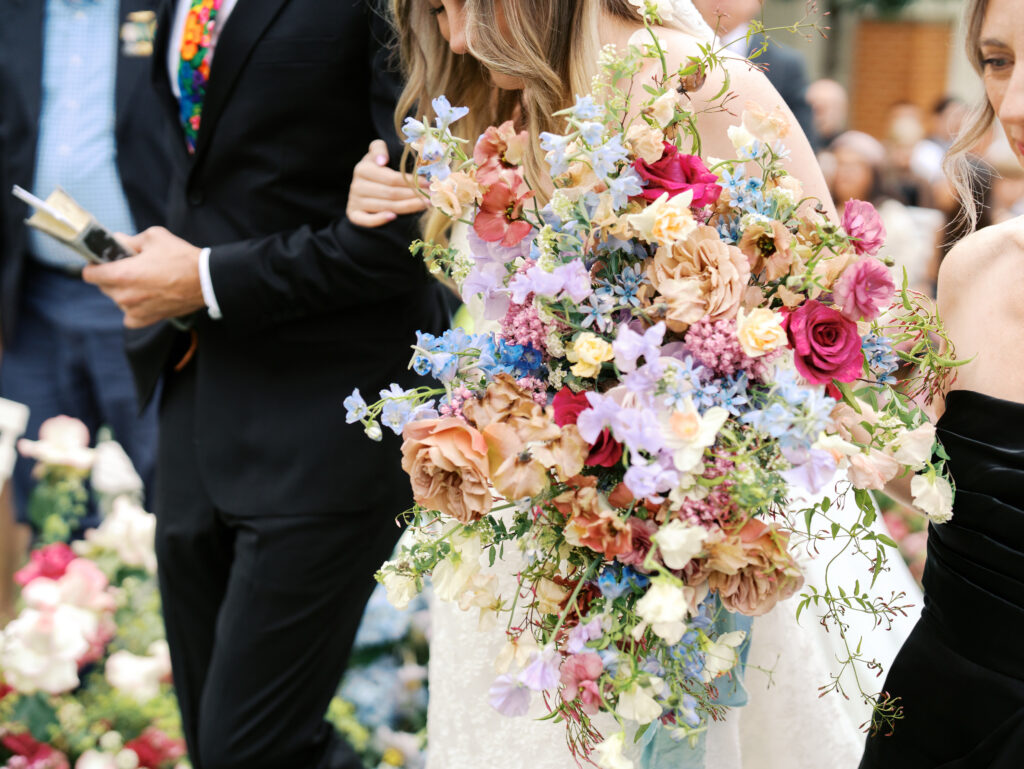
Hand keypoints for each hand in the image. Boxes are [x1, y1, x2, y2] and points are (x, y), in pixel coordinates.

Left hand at [82, 227, 205, 327]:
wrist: (206, 281)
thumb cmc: (181, 258)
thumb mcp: (153, 237)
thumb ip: (129, 240)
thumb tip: (117, 241)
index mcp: (122, 274)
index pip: (89, 274)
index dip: (94, 265)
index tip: (102, 261)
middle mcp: (125, 295)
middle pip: (103, 287)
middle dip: (111, 276)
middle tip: (129, 267)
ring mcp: (135, 310)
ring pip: (117, 300)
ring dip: (124, 291)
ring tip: (143, 282)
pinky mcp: (147, 319)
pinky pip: (130, 316)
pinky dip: (134, 308)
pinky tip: (144, 298)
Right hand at [346, 139, 427, 227]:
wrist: (362, 187)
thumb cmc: (376, 169)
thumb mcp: (377, 154)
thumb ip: (378, 148)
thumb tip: (382, 161)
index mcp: (362, 168)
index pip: (392, 178)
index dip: (412, 181)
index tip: (429, 183)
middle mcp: (356, 185)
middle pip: (391, 193)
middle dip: (414, 195)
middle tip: (432, 196)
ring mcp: (354, 201)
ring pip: (385, 206)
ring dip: (407, 207)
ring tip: (426, 205)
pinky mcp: (354, 215)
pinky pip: (366, 220)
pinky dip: (379, 220)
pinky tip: (394, 217)